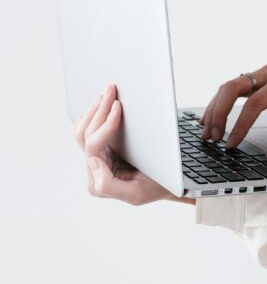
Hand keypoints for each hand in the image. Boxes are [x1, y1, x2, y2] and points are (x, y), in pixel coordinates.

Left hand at [74, 83, 174, 205]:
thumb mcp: (136, 194)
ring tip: (106, 93)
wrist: (166, 185)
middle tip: (111, 89)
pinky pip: (88, 130)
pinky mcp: (102, 150)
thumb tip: (92, 161)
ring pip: (83, 130)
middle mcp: (94, 169)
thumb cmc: (155, 187)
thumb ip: (108, 184)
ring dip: (94, 109)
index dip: (104, 124)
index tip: (118, 106)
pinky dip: (93, 115)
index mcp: (98, 181)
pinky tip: (100, 103)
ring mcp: (96, 158)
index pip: (93, 146)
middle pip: (86, 134)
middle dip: (99, 109)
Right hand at [200, 58, 266, 148]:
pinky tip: (210, 116)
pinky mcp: (255, 77)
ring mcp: (259, 73)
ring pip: (229, 85)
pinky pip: (232, 87)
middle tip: (212, 137)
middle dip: (219, 112)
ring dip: (215, 107)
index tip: (231, 143)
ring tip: (207, 132)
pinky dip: (219, 101)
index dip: (240, 124)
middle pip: (233, 87)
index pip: (255, 103)